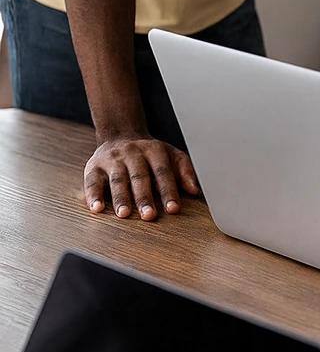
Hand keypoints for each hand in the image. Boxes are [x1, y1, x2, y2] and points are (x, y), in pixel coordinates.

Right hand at [84, 135, 199, 221]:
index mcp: (154, 151)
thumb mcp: (171, 155)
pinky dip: (93, 195)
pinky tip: (97, 208)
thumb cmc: (149, 153)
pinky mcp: (94, 166)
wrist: (120, 135)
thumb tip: (195, 190)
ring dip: (121, 198)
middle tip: (149, 216)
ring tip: (124, 214)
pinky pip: (92, 181)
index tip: (173, 209)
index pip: (163, 172)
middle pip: (140, 177)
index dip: (168, 190)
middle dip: (144, 197)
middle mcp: (133, 153)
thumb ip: (185, 171)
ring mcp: (113, 159)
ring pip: (117, 179)